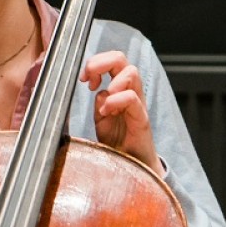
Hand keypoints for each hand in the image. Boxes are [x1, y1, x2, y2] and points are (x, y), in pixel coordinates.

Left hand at [81, 50, 158, 171]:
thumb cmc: (117, 143)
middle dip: (100, 62)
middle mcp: (130, 91)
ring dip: (112, 82)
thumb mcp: (101, 120)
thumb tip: (98, 91)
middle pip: (121, 58)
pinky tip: (107, 113)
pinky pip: (132, 98)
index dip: (95, 63)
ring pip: (131, 72)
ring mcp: (138, 104)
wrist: (132, 168)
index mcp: (119, 89)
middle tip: (89, 79)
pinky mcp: (142, 119)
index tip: (83, 79)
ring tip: (103, 102)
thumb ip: (99, 103)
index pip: (111, 61)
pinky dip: (116, 101)